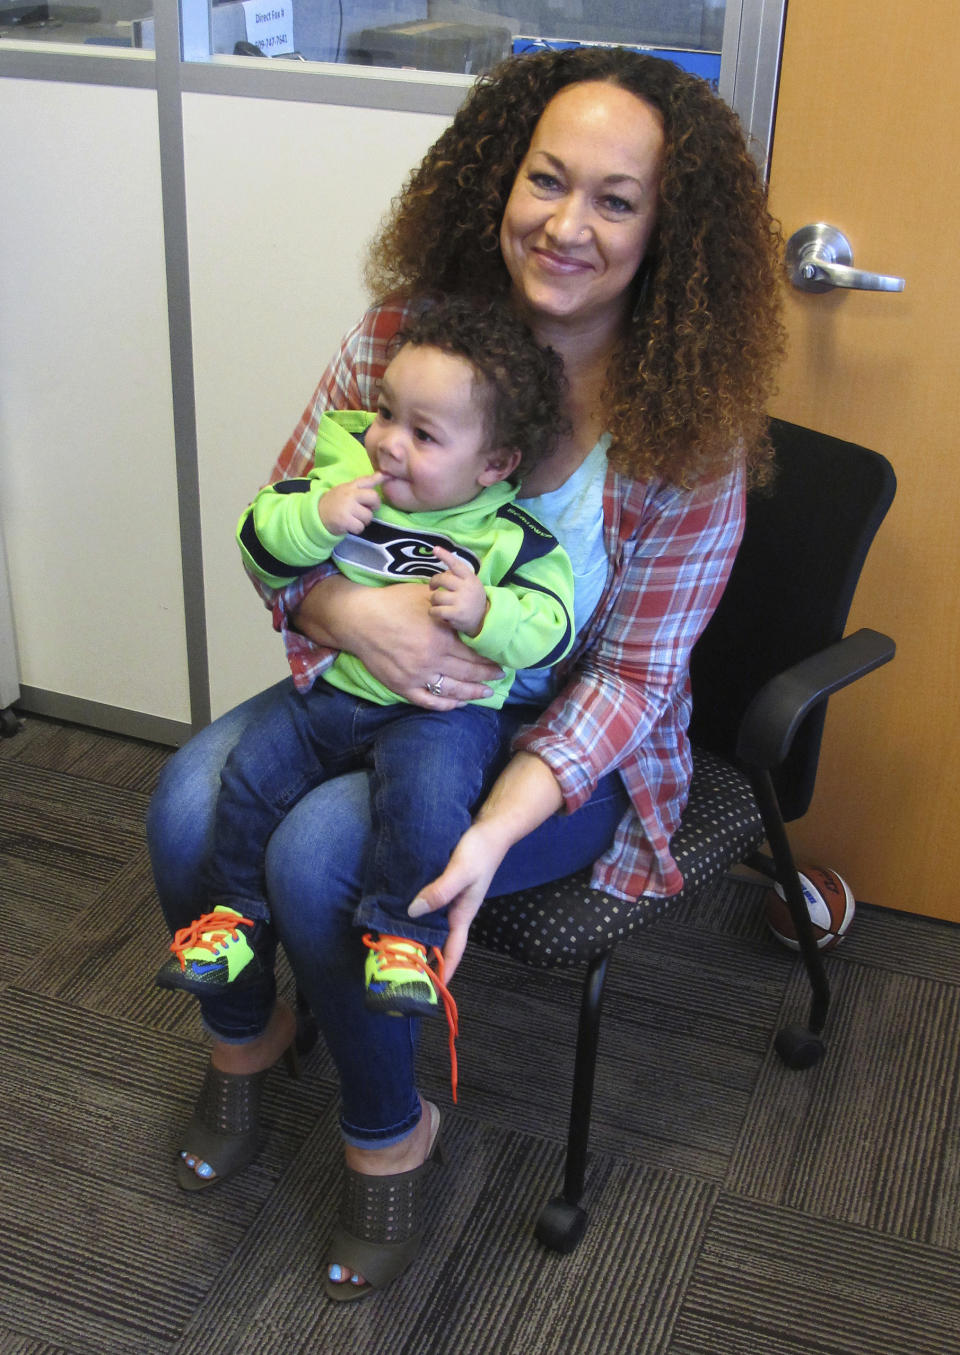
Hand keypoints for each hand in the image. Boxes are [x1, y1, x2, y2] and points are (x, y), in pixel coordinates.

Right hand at [290, 574, 502, 707]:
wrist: (359, 619)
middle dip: (487, 676)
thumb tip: (472, 608)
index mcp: (440, 637)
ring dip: (473, 693)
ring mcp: (416, 676)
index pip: (474, 653)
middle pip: (468, 673)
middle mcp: (431, 660)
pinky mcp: (402, 687)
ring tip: (487, 693)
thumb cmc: (393, 603)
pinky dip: (446, 704)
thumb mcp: (426, 598)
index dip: (489, 658)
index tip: (501, 660)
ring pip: (452, 690)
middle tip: (500, 676)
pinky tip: (458, 702)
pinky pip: (429, 701)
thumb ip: (449, 607)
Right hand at [317, 473, 385, 535]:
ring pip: (368, 516)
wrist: (316, 514)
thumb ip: (365, 483)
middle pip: (374, 498)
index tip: (388, 476)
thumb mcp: (348, 489)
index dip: (378, 479)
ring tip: (354, 518)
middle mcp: (349, 495)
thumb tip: (383, 474)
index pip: (367, 481)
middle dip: (373, 507)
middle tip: (365, 510)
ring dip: (363, 521)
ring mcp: (346, 508)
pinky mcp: (344, 521)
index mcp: (351, 486)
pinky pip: (360, 527)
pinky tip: (349, 525)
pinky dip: (356, 529)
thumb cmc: (336, 501)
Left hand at [408, 821, 509, 978]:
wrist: (492, 829)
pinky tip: (400, 913)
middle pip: (440, 942)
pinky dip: (416, 915)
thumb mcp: (461, 871)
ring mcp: (451, 900)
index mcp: (463, 914)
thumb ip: (440, 890)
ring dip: (417, 936)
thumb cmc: (481, 850)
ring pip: (432, 925)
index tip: (431, 991)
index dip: (444, 971)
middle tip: (400, 971)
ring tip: (394, 947)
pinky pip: (429, 907)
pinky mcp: (445, 887)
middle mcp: (456, 911)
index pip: (453, 950)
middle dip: (424, 958)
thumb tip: (414, 911)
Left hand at [428, 545, 488, 636]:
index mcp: (470, 578)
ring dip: (434, 600)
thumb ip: (459, 576)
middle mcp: (466, 588)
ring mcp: (461, 601)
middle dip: (433, 583)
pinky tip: (438, 613)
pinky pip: (435, 610)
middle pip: (441, 579)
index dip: (445, 556)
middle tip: (433, 588)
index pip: (456, 564)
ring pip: (436, 596)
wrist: (484, 619)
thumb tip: (442, 570)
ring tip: (439, 604)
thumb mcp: (472, 584)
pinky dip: (433, 612)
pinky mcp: (456, 614)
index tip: (435, 549)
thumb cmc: (472, 599)